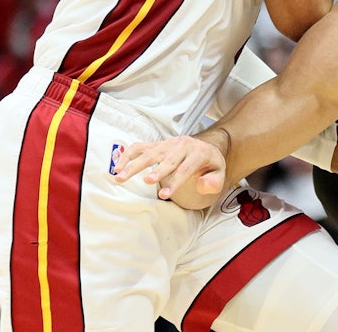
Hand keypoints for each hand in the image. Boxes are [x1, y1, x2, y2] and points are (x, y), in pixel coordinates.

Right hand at [113, 134, 227, 208]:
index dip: (176, 182)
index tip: (165, 195)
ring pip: (150, 153)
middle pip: (167, 158)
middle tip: (147, 181)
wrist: (206, 147)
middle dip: (157, 171)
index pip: (186, 168)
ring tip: (121, 177)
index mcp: (199, 152)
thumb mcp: (220, 173)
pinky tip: (118, 167)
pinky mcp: (157, 144)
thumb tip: (203, 185)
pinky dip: (127, 155)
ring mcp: (168, 143)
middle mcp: (183, 144)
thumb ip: (214, 182)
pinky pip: (140, 147)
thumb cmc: (211, 164)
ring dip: (135, 165)